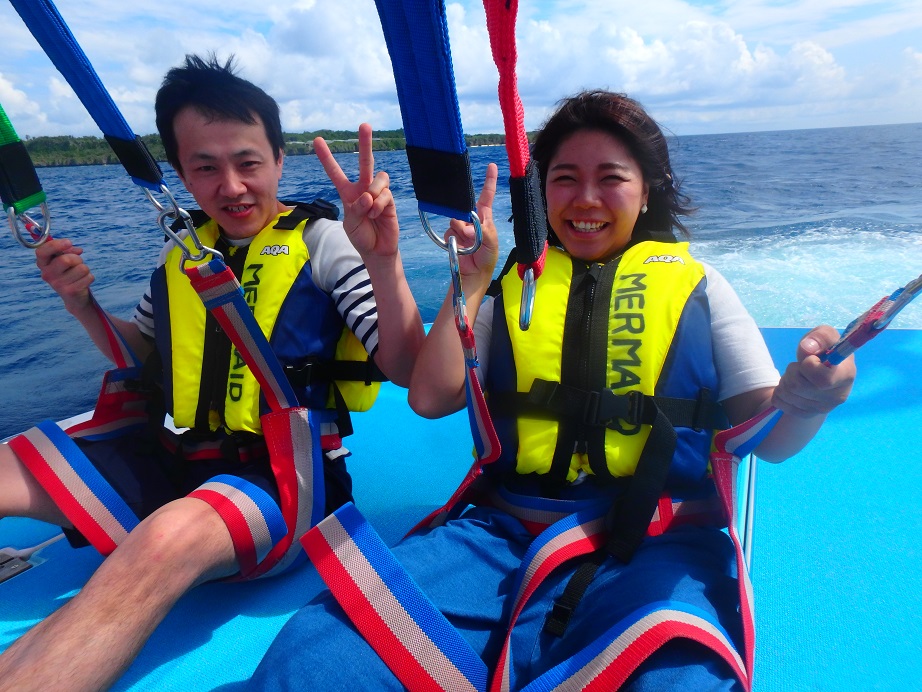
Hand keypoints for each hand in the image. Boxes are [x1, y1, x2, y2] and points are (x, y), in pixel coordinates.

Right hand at [35, 237, 93, 310]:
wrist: (73, 297)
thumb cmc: (68, 273)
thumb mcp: (63, 260)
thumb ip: (67, 251)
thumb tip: (78, 250)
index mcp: (43, 264)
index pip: (42, 252)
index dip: (55, 245)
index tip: (68, 242)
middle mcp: (47, 275)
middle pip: (66, 260)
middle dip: (77, 259)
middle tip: (77, 263)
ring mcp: (58, 284)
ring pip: (81, 268)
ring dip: (85, 269)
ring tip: (79, 274)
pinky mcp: (70, 291)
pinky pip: (88, 277)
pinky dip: (89, 277)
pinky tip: (82, 282)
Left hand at [313, 123, 397, 257]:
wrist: (377, 250)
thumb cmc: (360, 236)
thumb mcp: (350, 223)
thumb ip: (356, 208)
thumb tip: (368, 196)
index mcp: (347, 192)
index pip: (335, 172)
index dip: (326, 157)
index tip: (317, 140)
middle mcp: (363, 188)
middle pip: (364, 161)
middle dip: (365, 143)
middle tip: (365, 124)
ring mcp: (377, 192)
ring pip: (378, 177)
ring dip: (372, 192)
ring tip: (369, 209)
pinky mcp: (389, 200)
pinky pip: (385, 194)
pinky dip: (378, 205)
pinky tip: (376, 215)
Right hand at [443, 163, 498, 292]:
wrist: (474, 273)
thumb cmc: (487, 257)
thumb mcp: (491, 243)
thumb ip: (482, 231)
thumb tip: (467, 226)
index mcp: (485, 218)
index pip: (486, 196)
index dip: (489, 181)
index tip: (492, 166)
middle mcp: (472, 219)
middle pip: (464, 207)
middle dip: (465, 217)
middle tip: (470, 233)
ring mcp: (461, 227)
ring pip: (455, 220)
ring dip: (460, 231)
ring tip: (467, 243)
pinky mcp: (452, 235)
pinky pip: (450, 231)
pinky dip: (454, 239)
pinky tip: (459, 246)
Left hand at [772, 325, 856, 416]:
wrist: (822, 371)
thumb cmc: (825, 350)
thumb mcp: (825, 335)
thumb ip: (820, 336)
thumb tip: (808, 348)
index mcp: (846, 376)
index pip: (822, 379)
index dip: (808, 366)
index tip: (811, 359)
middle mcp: (837, 397)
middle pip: (797, 386)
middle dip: (792, 371)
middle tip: (799, 367)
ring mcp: (822, 409)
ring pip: (787, 393)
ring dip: (785, 380)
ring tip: (796, 376)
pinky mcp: (807, 414)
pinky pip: (779, 402)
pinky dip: (779, 392)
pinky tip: (791, 387)